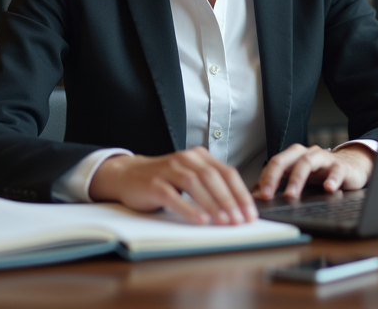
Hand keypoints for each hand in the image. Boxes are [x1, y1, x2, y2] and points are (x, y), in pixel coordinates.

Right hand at [88, 147, 257, 225]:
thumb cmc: (163, 179)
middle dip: (230, 200)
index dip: (241, 193)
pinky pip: (174, 196)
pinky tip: (200, 220)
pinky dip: (189, 209)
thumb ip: (210, 186)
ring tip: (224, 221)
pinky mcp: (154, 183)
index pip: (227, 172)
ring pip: (196, 184)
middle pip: (214, 177)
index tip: (251, 213)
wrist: (126, 175)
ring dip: (213, 204)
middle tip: (240, 220)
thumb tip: (238, 208)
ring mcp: (168, 169)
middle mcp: (186, 159)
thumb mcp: (189, 177)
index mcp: (199, 156)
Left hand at [253, 143, 374, 200]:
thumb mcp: (298, 178)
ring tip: (290, 194)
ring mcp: (324, 159)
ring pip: (307, 162)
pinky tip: (329, 189)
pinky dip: (332, 179)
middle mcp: (307, 154)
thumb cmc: (321, 174)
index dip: (264, 179)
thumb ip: (277, 185)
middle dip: (274, 176)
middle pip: (286, 159)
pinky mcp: (341, 166)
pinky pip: (336, 170)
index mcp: (294, 157)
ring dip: (296, 178)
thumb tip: (254, 197)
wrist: (352, 166)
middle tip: (267, 195)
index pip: (274, 163)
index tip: (257, 197)